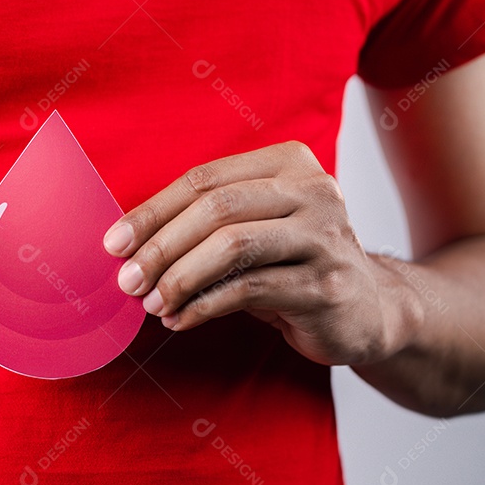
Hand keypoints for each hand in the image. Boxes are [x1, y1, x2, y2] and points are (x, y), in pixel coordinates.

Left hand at [102, 141, 412, 365]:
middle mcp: (313, 192)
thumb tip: (125, 243)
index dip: (152, 212)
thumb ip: (203, 223)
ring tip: (152, 303)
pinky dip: (203, 307)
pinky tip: (180, 320)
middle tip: (127, 280)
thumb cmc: (291, 263)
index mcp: (289, 164)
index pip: (204, 180)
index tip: (113, 244)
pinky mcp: (328, 286)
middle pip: (215, 210)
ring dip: (179, 278)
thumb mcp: (253, 229)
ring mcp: (326, 238)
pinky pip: (249, 290)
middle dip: (160, 247)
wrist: (370, 310)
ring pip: (231, 247)